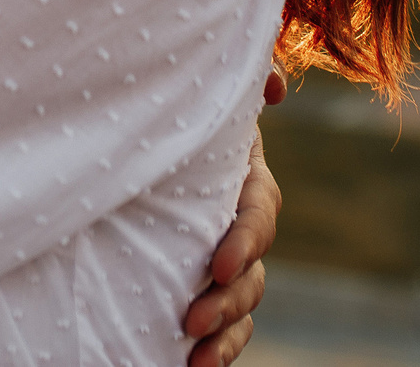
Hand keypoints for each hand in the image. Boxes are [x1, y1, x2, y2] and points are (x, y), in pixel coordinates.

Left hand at [183, 78, 284, 366]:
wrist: (143, 147)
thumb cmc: (173, 112)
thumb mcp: (199, 95)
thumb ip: (238, 80)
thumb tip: (276, 89)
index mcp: (245, 178)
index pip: (259, 213)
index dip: (244, 240)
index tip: (218, 265)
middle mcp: (241, 223)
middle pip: (254, 270)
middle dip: (227, 299)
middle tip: (191, 319)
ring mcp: (227, 260)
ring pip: (245, 303)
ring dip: (224, 333)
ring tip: (192, 352)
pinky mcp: (208, 288)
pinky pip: (228, 328)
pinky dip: (219, 351)